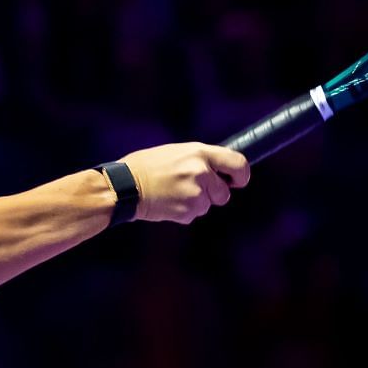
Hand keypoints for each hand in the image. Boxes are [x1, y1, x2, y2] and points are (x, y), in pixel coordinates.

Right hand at [118, 142, 250, 224]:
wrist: (126, 186)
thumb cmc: (148, 166)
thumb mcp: (177, 152)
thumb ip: (201, 160)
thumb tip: (222, 171)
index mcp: (200, 153)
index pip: (238, 163)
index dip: (241, 175)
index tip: (238, 181)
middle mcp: (201, 172)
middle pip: (224, 193)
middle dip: (213, 194)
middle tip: (193, 189)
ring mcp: (195, 193)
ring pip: (207, 205)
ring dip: (195, 203)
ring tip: (172, 192)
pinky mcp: (188, 211)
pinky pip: (193, 215)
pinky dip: (183, 211)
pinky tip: (167, 202)